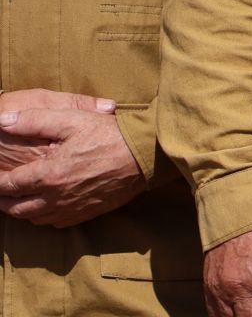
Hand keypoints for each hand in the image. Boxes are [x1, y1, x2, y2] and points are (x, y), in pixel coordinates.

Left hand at [0, 99, 141, 226]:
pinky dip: (41, 217)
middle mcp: (55, 197)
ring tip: (15, 200)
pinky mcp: (85, 213)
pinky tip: (43, 208)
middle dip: (2, 201)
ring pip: (33, 218)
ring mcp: (70, 208)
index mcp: (48, 174)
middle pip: (16, 207)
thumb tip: (3, 119)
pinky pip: (54, 223)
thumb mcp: (73, 119)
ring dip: (20, 210)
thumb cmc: (110, 135)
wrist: (145, 157)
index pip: (8, 185)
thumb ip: (35, 120)